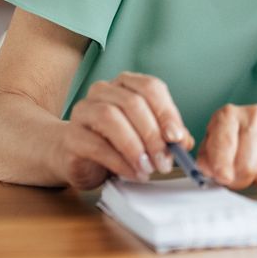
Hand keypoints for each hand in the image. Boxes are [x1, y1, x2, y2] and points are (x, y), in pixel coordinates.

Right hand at [60, 71, 193, 186]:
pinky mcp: (72, 135)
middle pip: (132, 103)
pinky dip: (119, 161)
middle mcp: (102, 91)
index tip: (177, 137)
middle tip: (164, 161)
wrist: (76, 156)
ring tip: (148, 168)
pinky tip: (132, 173)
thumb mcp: (145, 136)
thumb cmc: (115, 143)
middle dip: (152, 135)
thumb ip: (166, 136)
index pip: (150, 87)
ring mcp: (83, 110)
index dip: (166, 112)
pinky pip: (96, 145)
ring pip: (111, 118)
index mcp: (125, 84)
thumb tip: (184, 141)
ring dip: (134, 147)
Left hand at [197, 104, 256, 188]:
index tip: (223, 178)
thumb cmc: (241, 145)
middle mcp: (254, 113)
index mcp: (228, 115)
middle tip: (239, 180)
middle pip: (248, 163)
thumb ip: (208, 161)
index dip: (222, 164)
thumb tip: (210, 171)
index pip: (224, 141)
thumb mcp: (216, 151)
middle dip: (242, 179)